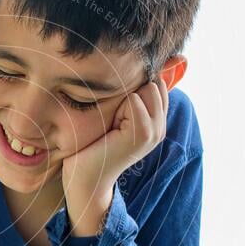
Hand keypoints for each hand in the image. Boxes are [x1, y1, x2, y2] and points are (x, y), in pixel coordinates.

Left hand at [61, 77, 168, 233]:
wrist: (85, 178)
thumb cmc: (93, 145)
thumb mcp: (114, 115)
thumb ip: (129, 95)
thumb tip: (136, 67)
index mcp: (156, 122)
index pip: (156, 83)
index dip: (132, 88)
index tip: (116, 112)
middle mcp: (160, 127)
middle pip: (152, 83)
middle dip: (128, 92)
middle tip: (112, 120)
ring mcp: (154, 132)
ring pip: (145, 89)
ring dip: (122, 100)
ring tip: (112, 125)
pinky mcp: (143, 134)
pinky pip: (135, 101)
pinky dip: (117, 108)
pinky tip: (110, 130)